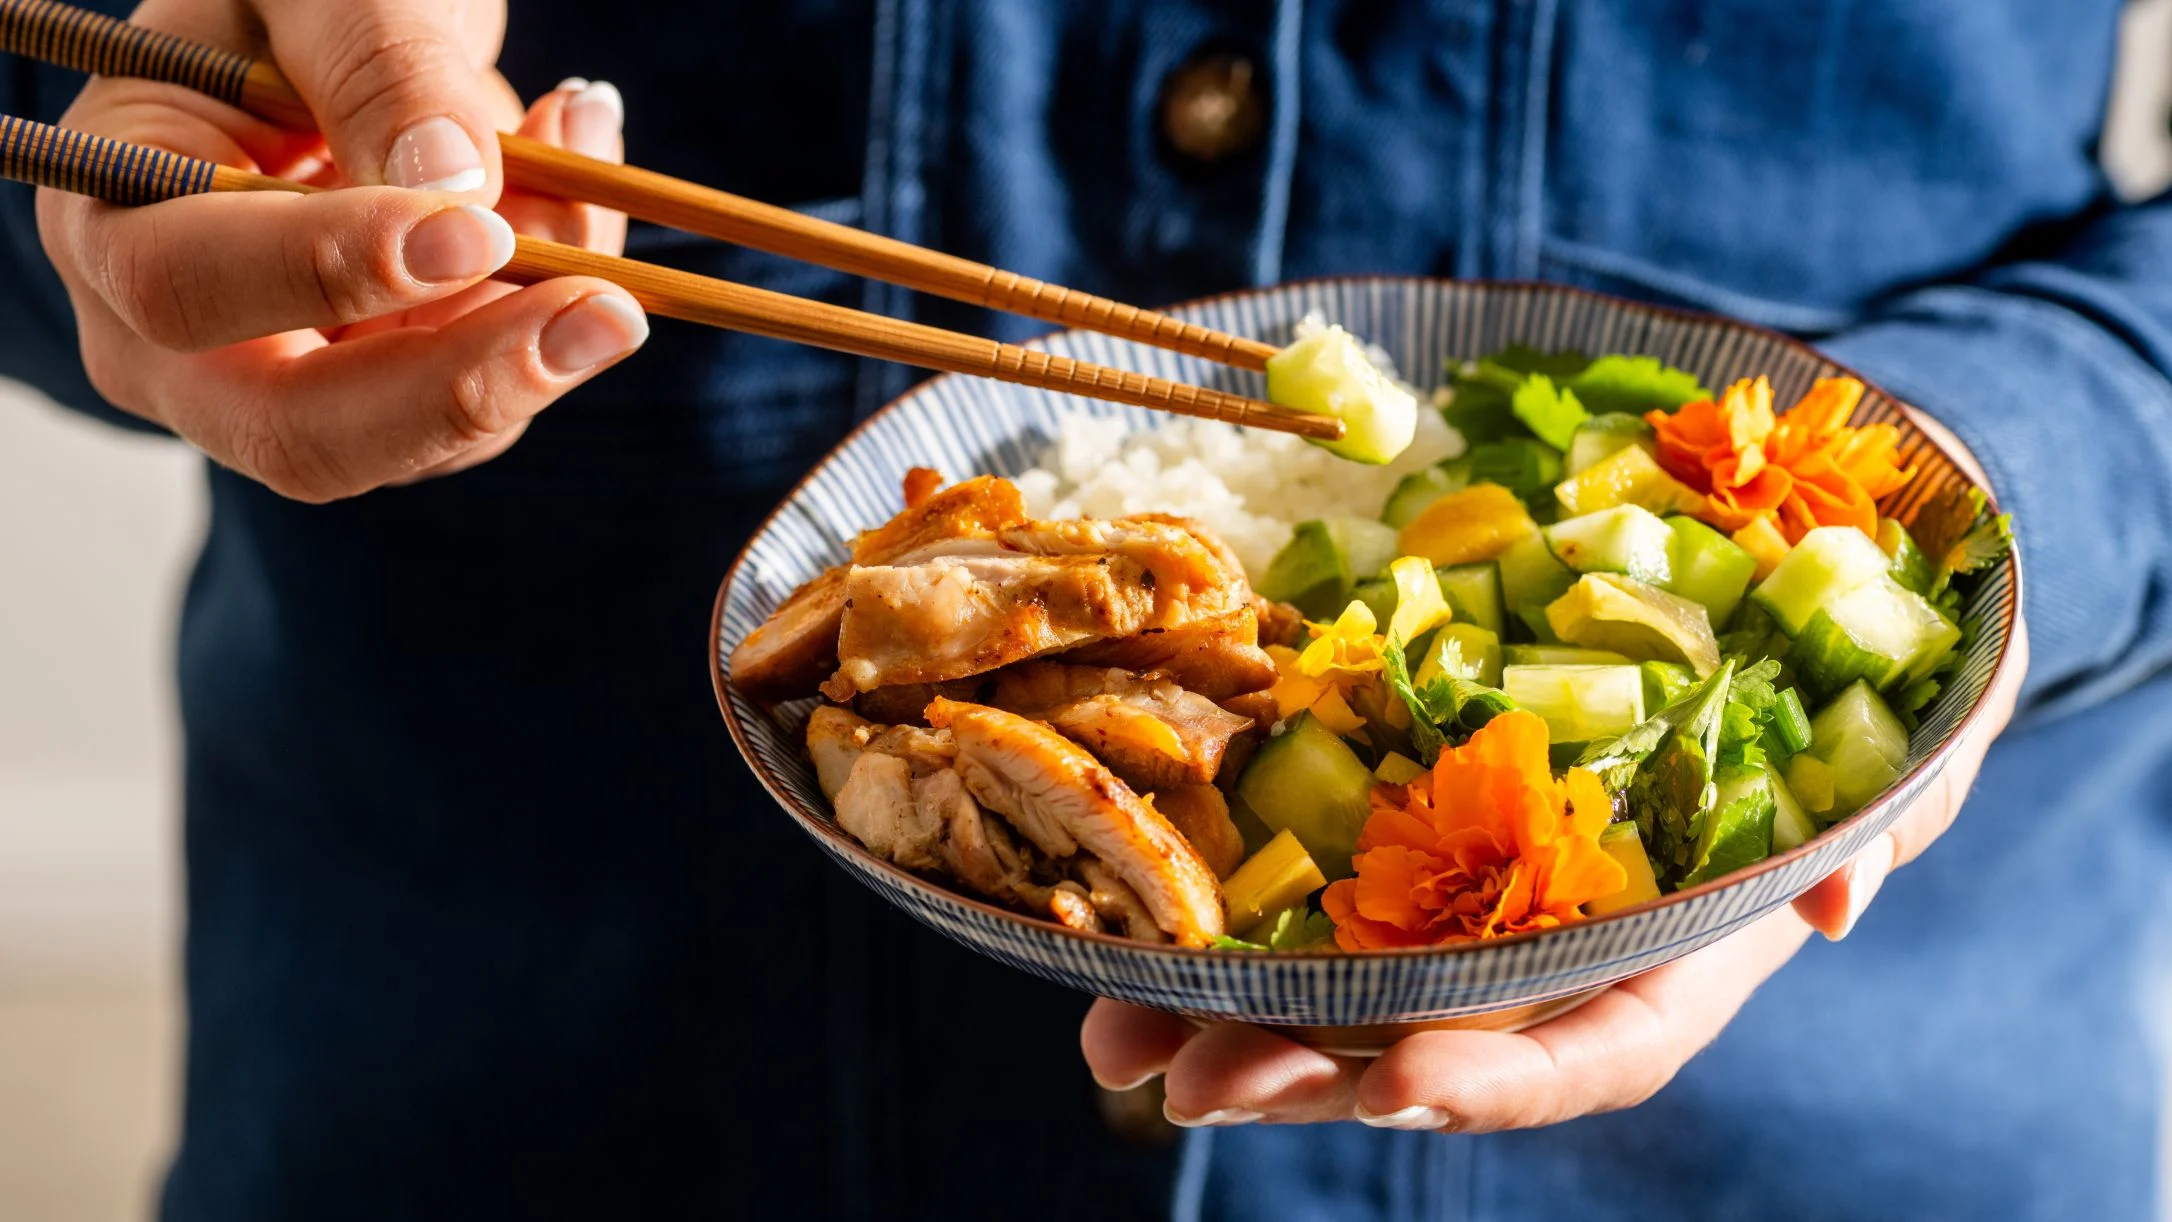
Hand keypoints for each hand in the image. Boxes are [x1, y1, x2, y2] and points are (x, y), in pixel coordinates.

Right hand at [34, 0, 645, 500]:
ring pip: (430, 432)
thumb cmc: (298, 0)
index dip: (333, 270)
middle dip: (467, 381)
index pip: (189, 286)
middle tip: (609, 314)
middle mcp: (175, 343)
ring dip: (539, 320)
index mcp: (112, 216)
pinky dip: (557, 305)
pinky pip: (493, 394)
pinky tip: (578, 188)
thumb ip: (377, 66)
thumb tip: (452, 186)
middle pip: (304, 433)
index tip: (474, 231)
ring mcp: (289, 391)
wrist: (335, 31)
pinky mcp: (393, 405)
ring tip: (583, 153)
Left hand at [1082, 621, 2028, 1131]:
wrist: (1783, 605)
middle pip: (1430, 1043)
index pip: (1592, 1047)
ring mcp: (1470, 890)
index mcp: (1673, 948)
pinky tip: (1122, 934)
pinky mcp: (1403, 821)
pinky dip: (1218, 914)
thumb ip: (1891, 815)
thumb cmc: (1852, 680)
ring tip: (1117, 1032)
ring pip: (1341, 983)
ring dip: (1227, 1018)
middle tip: (1193, 1082)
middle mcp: (1556, 942)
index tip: (1397, 1082)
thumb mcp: (1912, 734)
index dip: (1499, 1081)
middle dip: (1310, 1071)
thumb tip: (1834, 904)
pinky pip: (1304, 882)